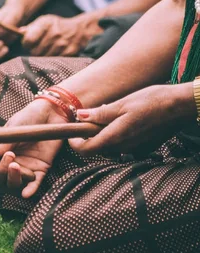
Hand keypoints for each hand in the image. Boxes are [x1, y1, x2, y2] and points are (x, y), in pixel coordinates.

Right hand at [0, 99, 66, 198]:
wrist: (52, 112)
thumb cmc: (30, 117)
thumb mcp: (14, 128)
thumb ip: (1, 143)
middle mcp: (10, 162)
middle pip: (0, 178)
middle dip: (1, 171)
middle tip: (9, 156)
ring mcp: (25, 166)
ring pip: (14, 183)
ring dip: (13, 179)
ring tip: (16, 166)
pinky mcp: (41, 168)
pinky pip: (34, 184)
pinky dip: (30, 190)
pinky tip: (26, 194)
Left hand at [21, 13, 102, 56]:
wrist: (79, 30)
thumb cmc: (55, 26)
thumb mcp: (43, 22)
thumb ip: (30, 28)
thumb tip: (19, 32)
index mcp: (45, 23)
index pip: (28, 40)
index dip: (26, 43)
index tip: (29, 43)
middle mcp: (54, 33)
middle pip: (34, 52)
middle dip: (34, 50)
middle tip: (40, 46)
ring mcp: (62, 44)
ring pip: (43, 58)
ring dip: (43, 55)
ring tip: (48, 49)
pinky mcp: (69, 52)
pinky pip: (54, 61)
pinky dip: (52, 59)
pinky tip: (55, 52)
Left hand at [70, 84, 195, 155]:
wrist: (181, 106)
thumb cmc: (152, 101)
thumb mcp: (122, 104)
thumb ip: (100, 113)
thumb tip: (80, 116)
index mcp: (115, 136)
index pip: (86, 150)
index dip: (75, 143)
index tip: (72, 133)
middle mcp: (123, 146)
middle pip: (97, 148)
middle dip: (89, 135)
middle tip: (92, 116)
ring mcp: (134, 148)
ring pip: (110, 145)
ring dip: (104, 133)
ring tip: (111, 113)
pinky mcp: (143, 146)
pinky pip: (123, 144)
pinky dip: (118, 134)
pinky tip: (125, 119)